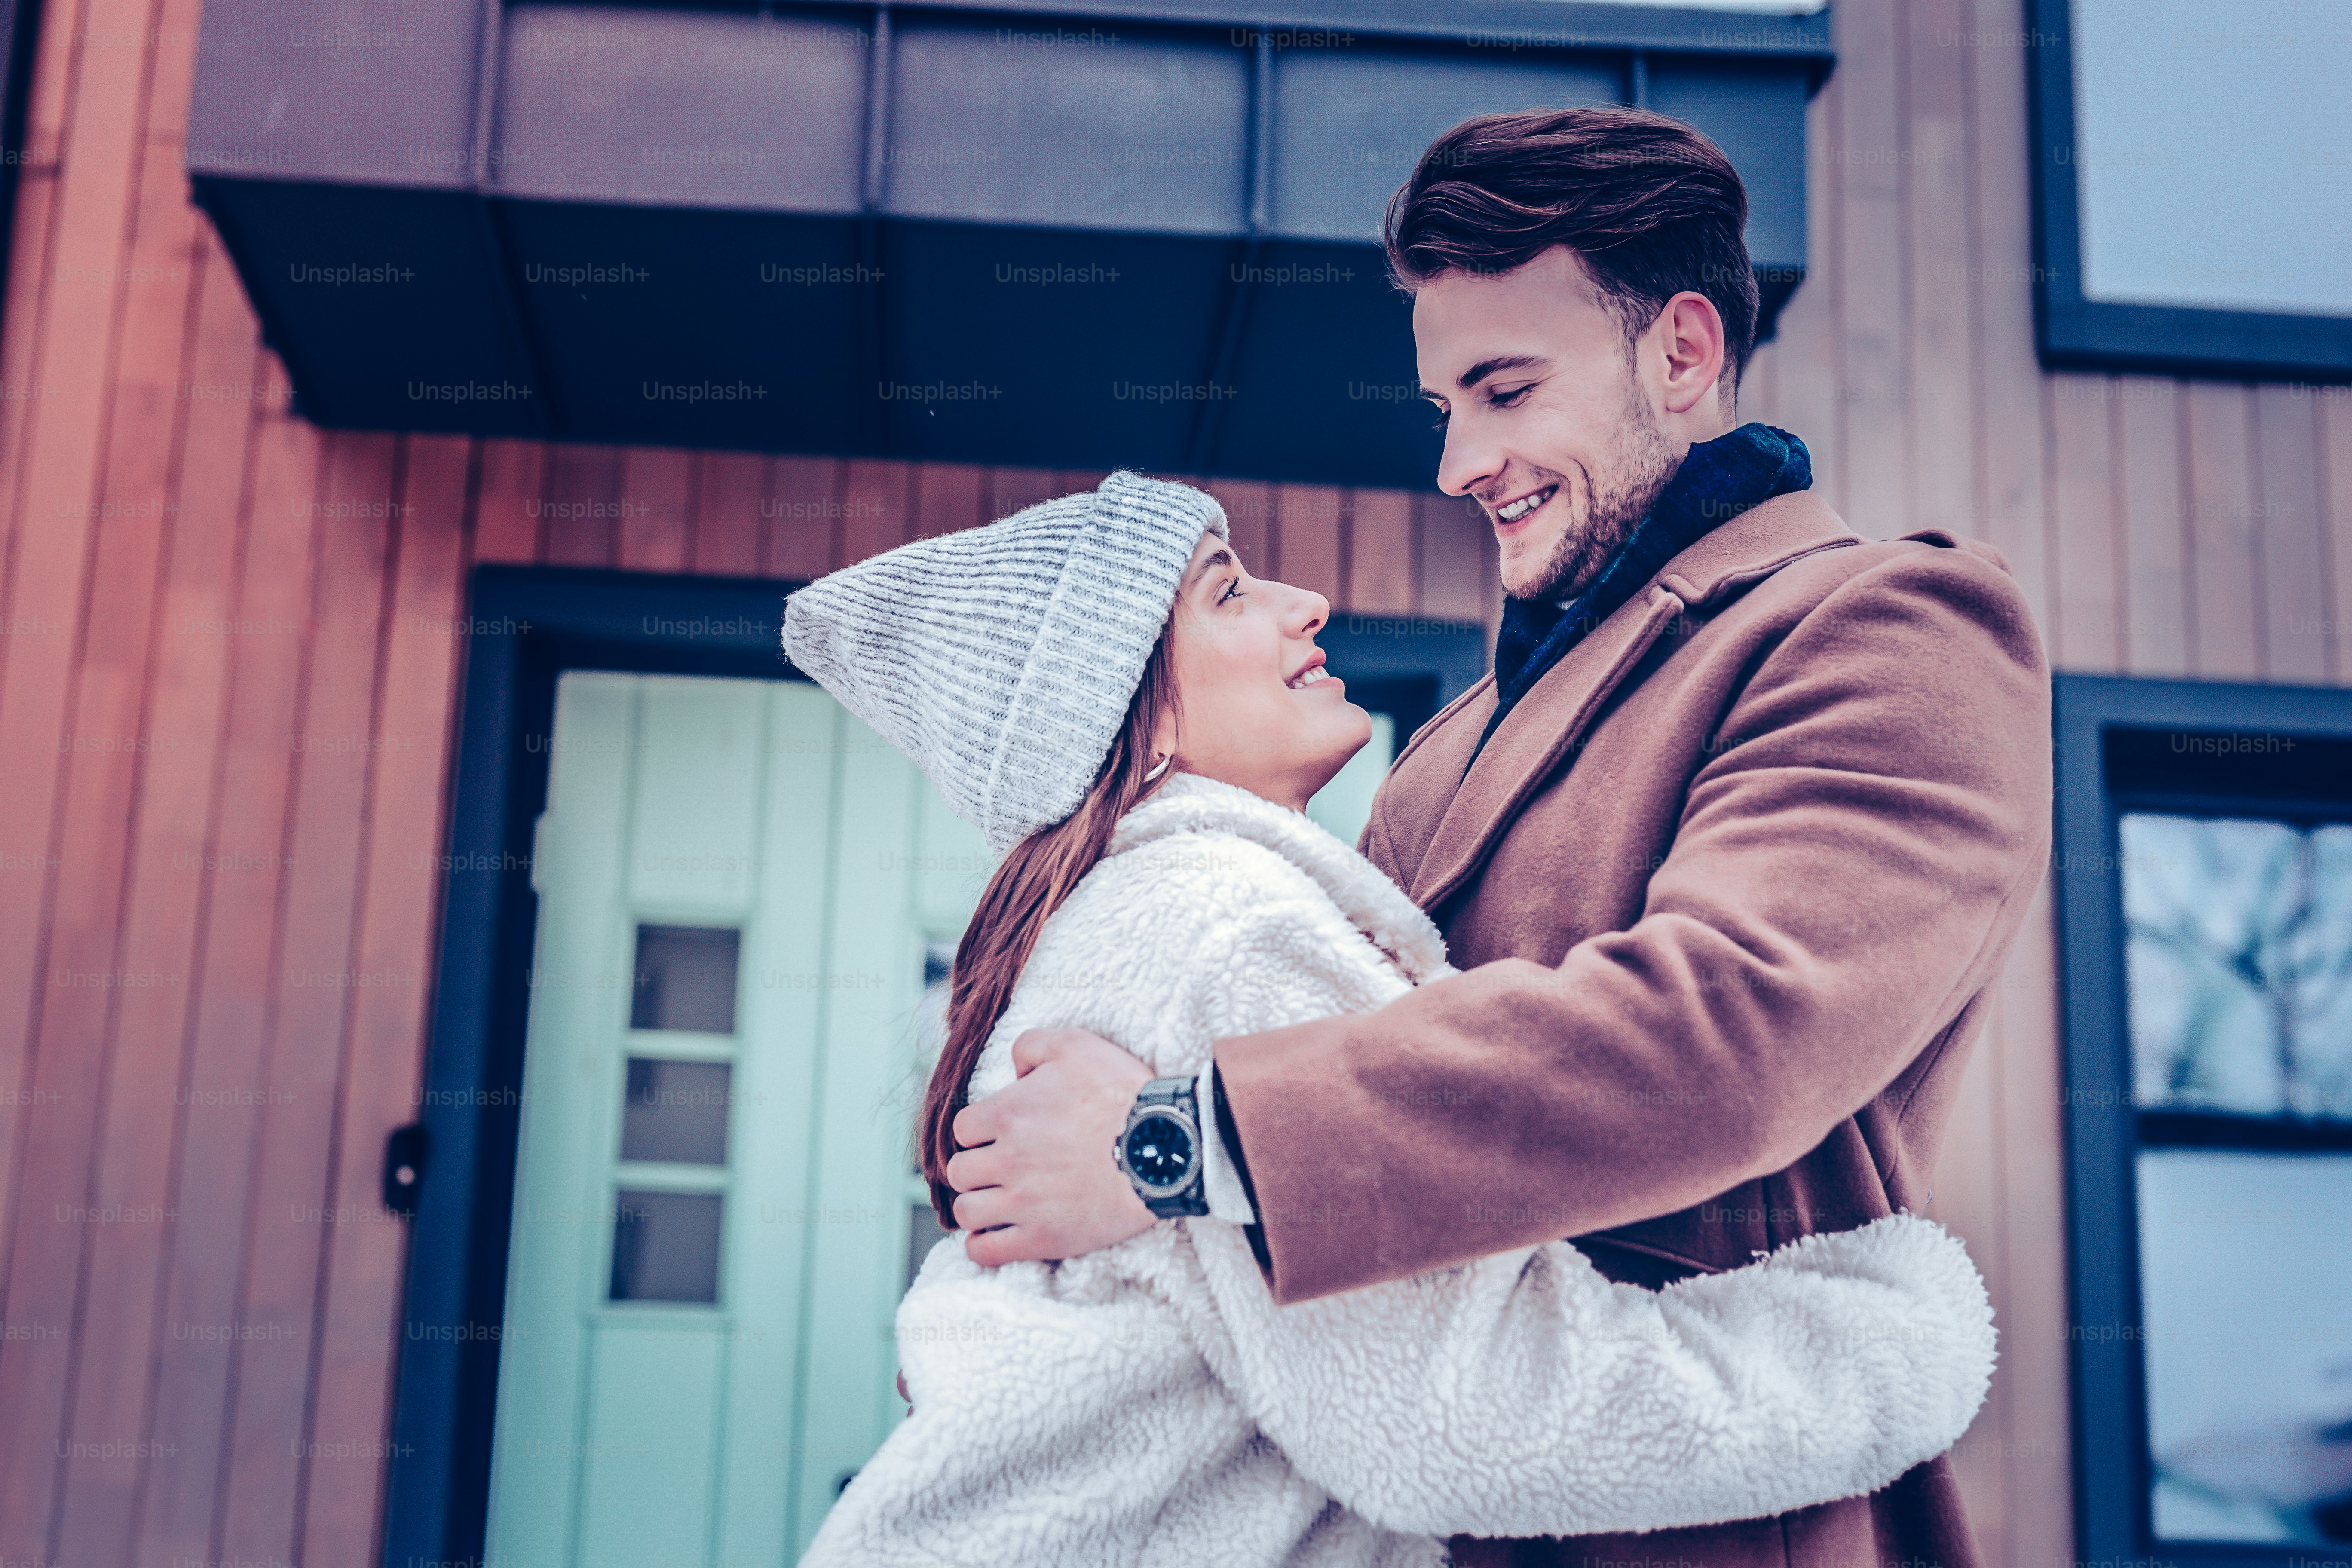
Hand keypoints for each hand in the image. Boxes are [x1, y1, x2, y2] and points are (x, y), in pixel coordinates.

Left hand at [946, 1028, 1155, 1265]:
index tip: (1000, 1134)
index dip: (980, 1130)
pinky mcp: (1043, 1238)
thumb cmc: (1122, 1093)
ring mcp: (1023, 1203)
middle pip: (959, 1171)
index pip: (963, 1128)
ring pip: (966, 1212)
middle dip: (976, 1167)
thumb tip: (1012, 1071)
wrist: (1166, 1146)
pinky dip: (982, 1246)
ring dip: (977, 1205)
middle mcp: (1007, 1159)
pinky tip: (994, 1235)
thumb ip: (1031, 1046)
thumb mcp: (1076, 1045)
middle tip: (1001, 1167)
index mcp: (1008, 1113)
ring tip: (997, 1202)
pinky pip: (986, 1252)